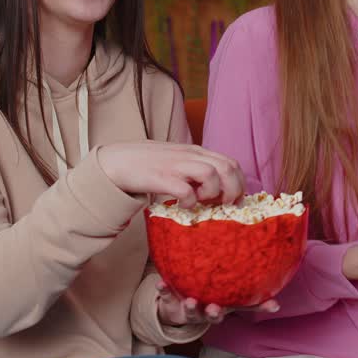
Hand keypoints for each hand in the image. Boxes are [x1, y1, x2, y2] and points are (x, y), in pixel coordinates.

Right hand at [100, 141, 243, 207]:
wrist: (117, 162)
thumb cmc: (148, 164)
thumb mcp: (178, 160)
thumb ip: (196, 168)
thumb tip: (218, 188)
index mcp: (196, 152)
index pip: (231, 162)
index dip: (240, 183)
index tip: (236, 199)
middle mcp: (190, 155)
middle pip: (227, 168)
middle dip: (233, 190)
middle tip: (224, 205)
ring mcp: (176, 165)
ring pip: (211, 175)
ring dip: (212, 193)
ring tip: (201, 201)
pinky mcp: (162, 178)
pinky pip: (187, 191)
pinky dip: (190, 202)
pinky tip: (183, 206)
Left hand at [155, 280, 279, 325]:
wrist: (178, 308)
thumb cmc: (209, 295)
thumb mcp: (228, 293)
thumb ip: (246, 286)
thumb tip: (274, 277)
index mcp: (224, 306)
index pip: (245, 307)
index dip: (259, 307)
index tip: (273, 305)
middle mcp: (207, 311)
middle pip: (214, 315)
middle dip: (215, 313)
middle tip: (216, 308)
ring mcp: (189, 309)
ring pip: (191, 311)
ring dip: (191, 307)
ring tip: (190, 301)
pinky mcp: (172, 302)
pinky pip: (168, 295)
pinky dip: (164, 290)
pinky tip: (161, 282)